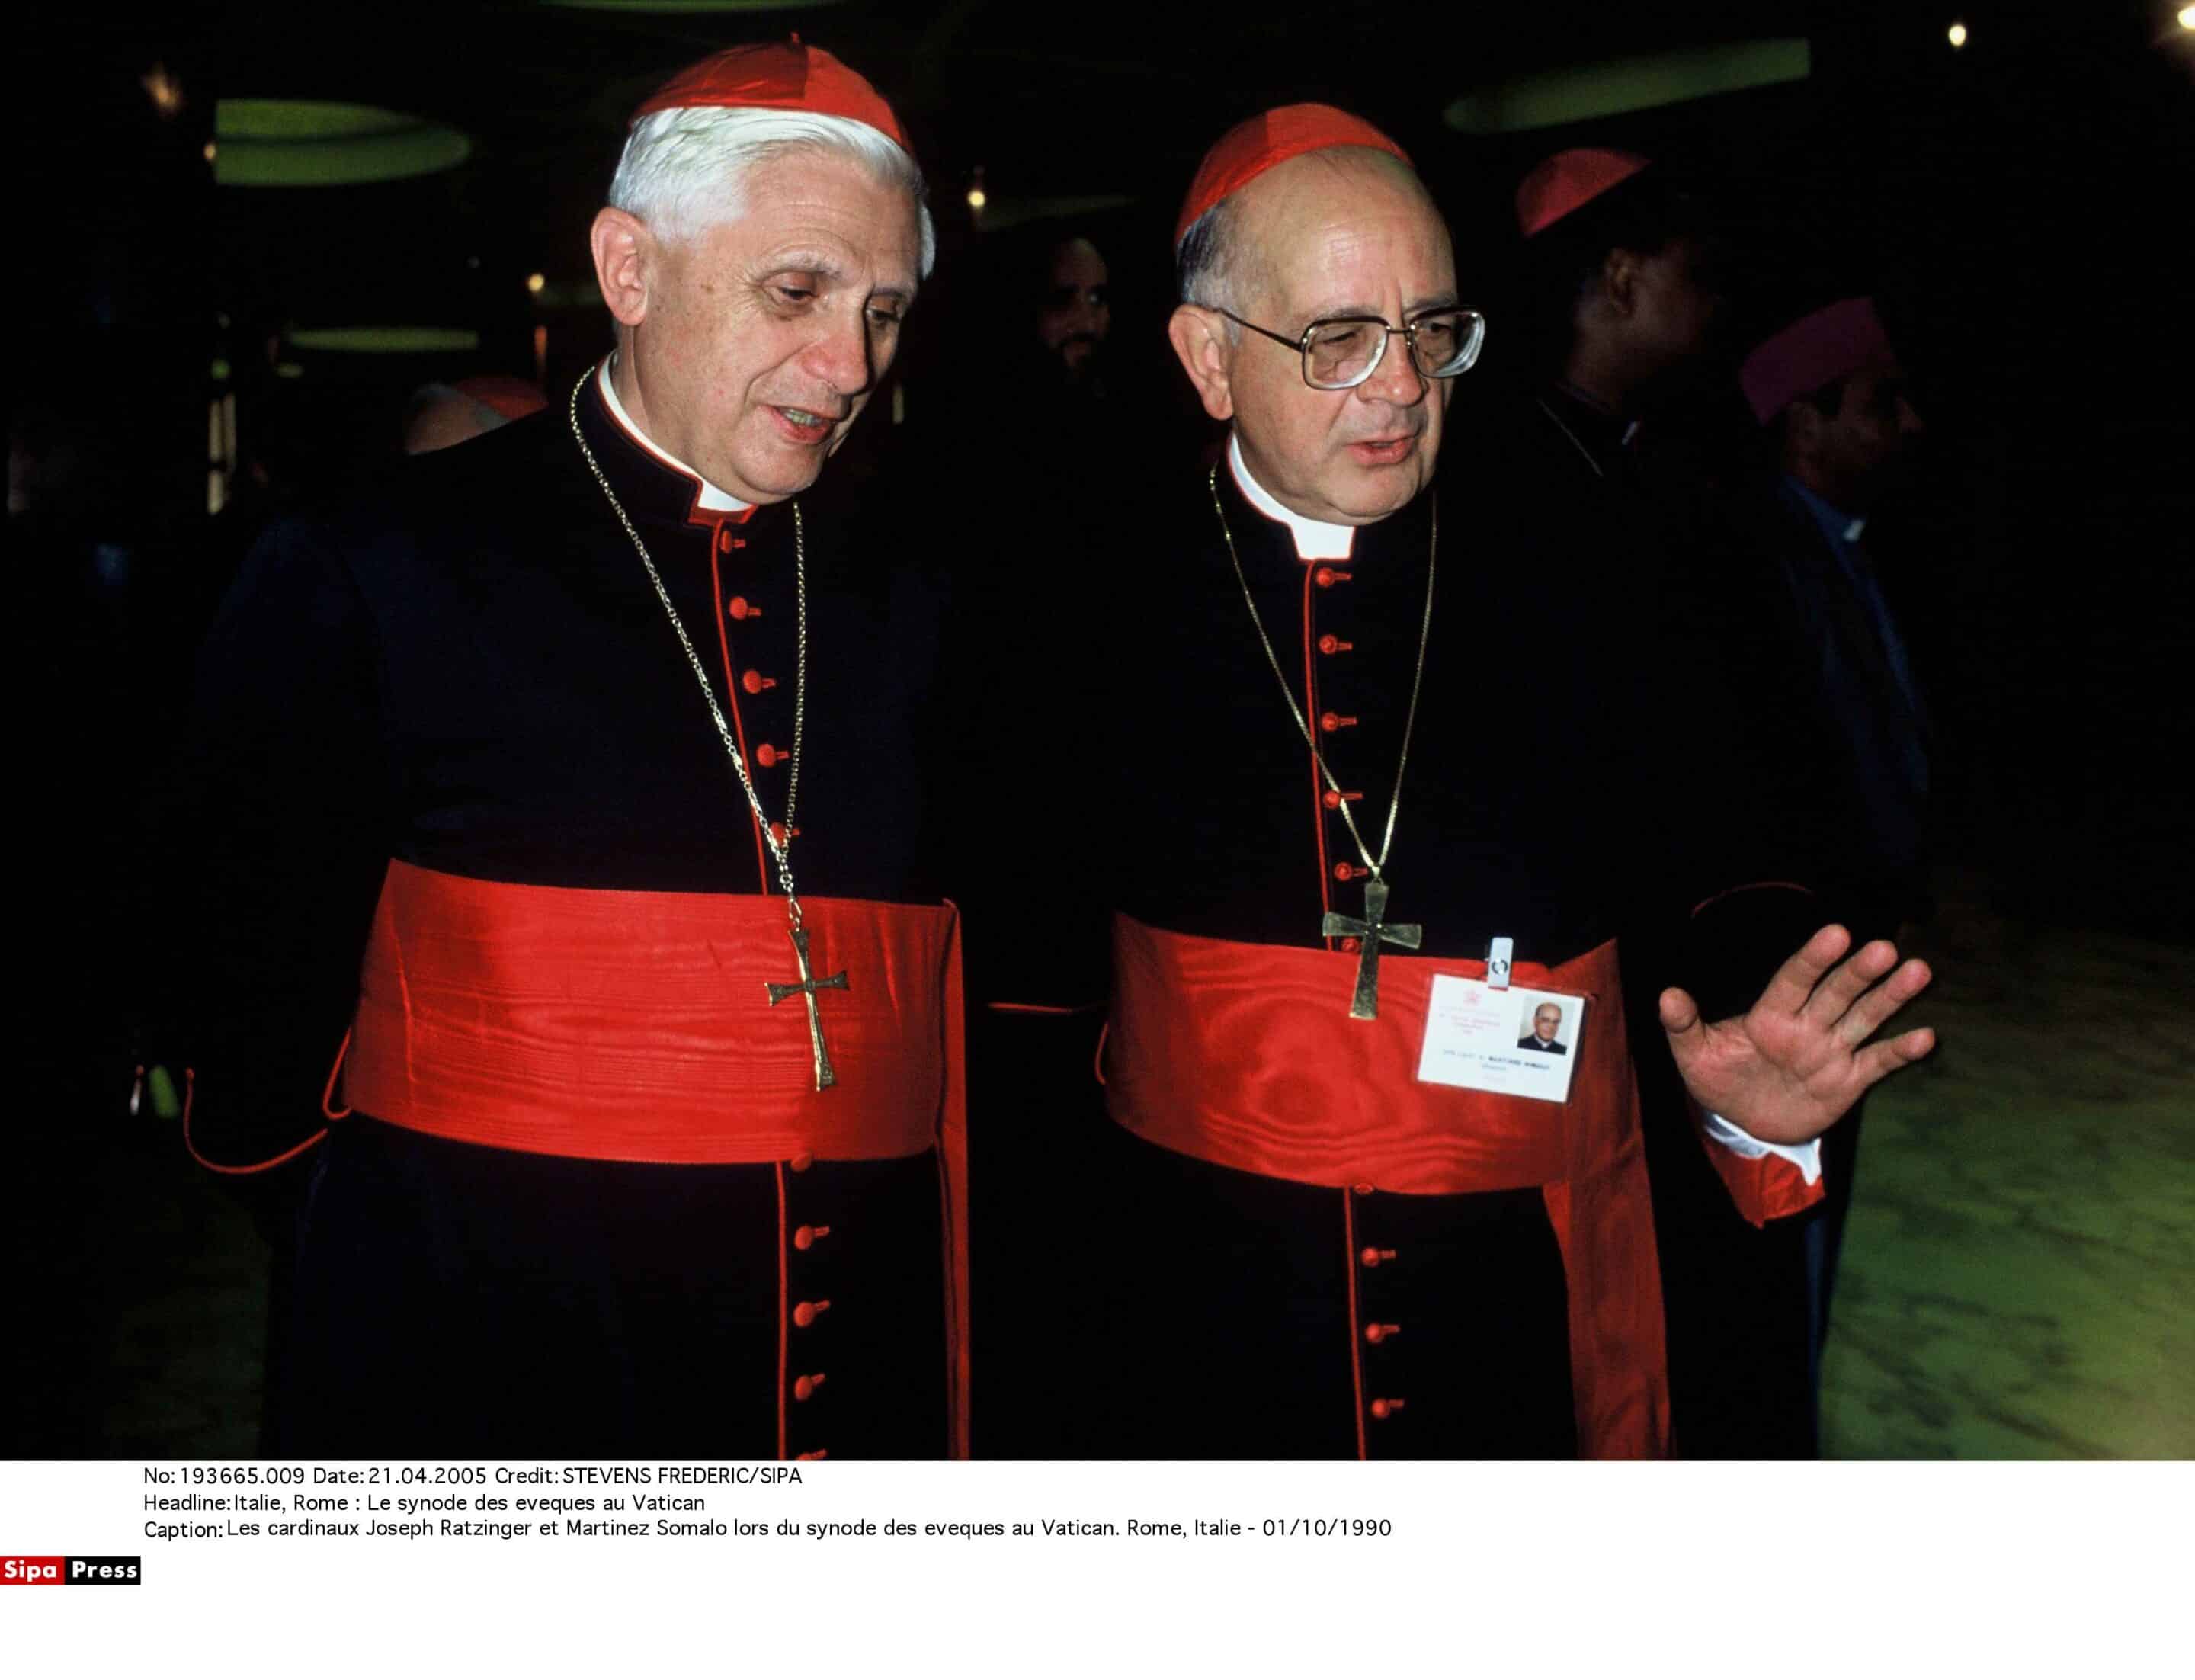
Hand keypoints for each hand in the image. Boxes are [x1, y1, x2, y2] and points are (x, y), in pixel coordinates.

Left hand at [1659, 925, 1933, 1145]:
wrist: (1743, 1122)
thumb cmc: (1719, 1079)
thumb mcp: (1695, 1055)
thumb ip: (1684, 1026)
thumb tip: (1667, 995)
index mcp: (1770, 1015)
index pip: (1794, 980)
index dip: (1813, 959)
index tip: (1837, 934)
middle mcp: (1807, 1026)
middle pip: (1836, 993)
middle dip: (1859, 973)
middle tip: (1884, 949)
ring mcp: (1831, 1051)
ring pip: (1864, 1018)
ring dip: (1890, 997)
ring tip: (1918, 971)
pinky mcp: (1848, 1080)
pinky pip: (1878, 1062)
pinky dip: (1900, 1051)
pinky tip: (1926, 1036)